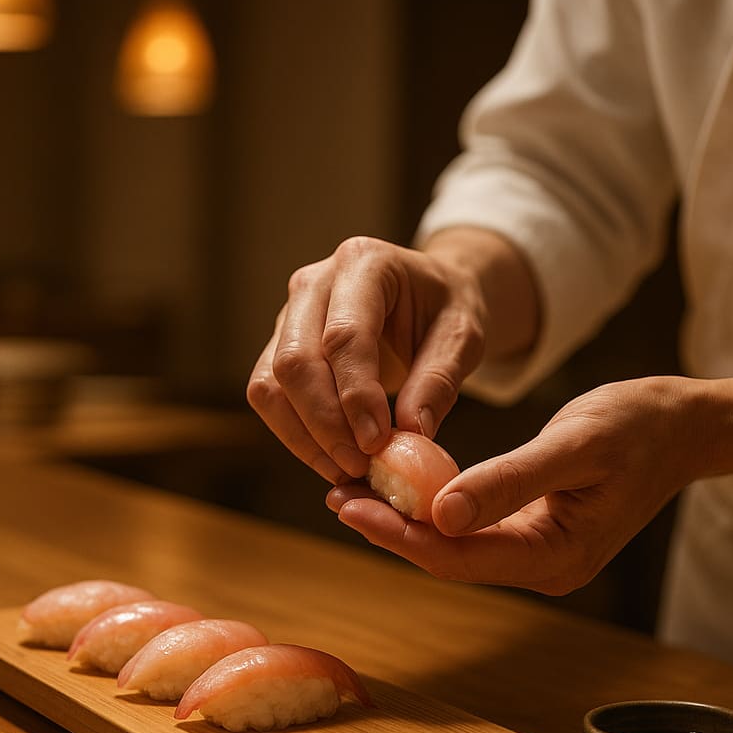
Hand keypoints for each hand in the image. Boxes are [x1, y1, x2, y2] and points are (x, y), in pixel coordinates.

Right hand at [247, 235, 488, 483]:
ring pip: (269, 383)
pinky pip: (268, 396)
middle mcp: (314, 282)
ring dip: (303, 436)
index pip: (344, 335)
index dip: (356, 395)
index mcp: (364, 262)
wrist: (428, 296)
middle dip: (325, 423)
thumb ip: (440, 379)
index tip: (377, 442)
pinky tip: (330, 459)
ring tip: (346, 469)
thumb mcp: (464, 336)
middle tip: (360, 465)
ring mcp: (290, 313)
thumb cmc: (446, 310)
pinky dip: (294, 435)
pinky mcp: (278, 345)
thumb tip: (413, 431)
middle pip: (295, 360)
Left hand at [327, 377, 696, 593]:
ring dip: (406, 518)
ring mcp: (539, 552)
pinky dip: (434, 506)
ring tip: (353, 489)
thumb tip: (441, 514)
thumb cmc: (638, 427)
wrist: (683, 427)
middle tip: (337, 494)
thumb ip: (509, 481)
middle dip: (391, 528)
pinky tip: (401, 484)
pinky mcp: (534, 530)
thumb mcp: (575, 445)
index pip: (460, 556)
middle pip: (450, 556)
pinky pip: (473, 526)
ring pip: (457, 543)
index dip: (399, 534)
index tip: (350, 505)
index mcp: (557, 556)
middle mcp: (544, 566)